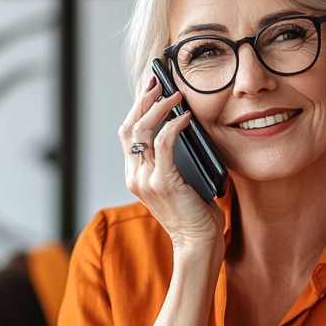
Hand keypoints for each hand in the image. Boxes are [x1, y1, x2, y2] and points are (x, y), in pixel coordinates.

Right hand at [119, 77, 224, 256]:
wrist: (197, 243)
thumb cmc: (194, 214)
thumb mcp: (179, 182)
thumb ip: (173, 161)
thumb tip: (184, 128)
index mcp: (136, 176)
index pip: (127, 133)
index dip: (136, 107)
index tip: (150, 88)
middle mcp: (135, 176)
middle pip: (130, 127)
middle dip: (143, 100)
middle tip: (158, 82)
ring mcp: (146, 179)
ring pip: (143, 130)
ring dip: (159, 108)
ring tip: (175, 95)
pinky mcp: (163, 182)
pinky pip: (164, 143)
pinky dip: (174, 125)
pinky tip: (187, 117)